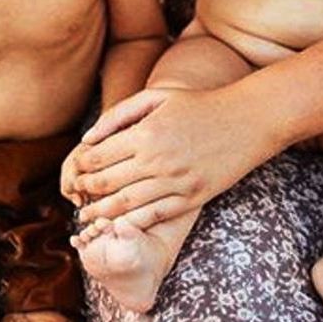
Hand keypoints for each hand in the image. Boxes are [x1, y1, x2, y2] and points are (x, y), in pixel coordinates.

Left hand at [64, 84, 274, 228]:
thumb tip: (87, 139)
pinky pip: (154, 216)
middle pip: (106, 184)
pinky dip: (131, 223)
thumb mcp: (156, 97)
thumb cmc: (198, 104)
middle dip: (85, 191)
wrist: (248, 120)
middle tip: (75, 195)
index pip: (98, 158)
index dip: (80, 167)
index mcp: (145, 134)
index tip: (75, 171)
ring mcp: (176, 183)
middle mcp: (157, 161)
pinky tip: (118, 224)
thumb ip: (118, 115)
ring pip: (126, 206)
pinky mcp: (192, 199)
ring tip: (88, 217)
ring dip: (101, 214)